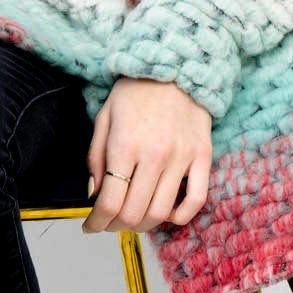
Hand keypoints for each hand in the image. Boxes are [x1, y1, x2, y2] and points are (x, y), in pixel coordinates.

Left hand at [83, 76, 212, 234]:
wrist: (174, 66)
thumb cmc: (135, 91)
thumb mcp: (104, 118)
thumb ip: (95, 157)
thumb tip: (94, 195)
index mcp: (125, 145)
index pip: (109, 202)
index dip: (96, 222)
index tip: (90, 226)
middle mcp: (155, 155)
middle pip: (134, 214)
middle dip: (115, 226)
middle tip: (109, 223)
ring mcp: (182, 158)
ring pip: (161, 213)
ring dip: (143, 225)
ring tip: (132, 219)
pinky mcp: (202, 157)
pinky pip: (197, 200)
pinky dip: (180, 216)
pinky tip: (166, 213)